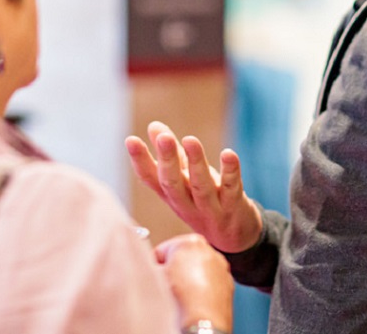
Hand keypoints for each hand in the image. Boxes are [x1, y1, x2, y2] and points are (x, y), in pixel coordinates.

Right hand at [125, 121, 262, 252]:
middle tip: (164, 138)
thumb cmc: (204, 202)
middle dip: (168, 160)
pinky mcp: (234, 207)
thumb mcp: (184, 180)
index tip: (131, 140)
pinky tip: (228, 154)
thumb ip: (171, 155)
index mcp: (171, 195)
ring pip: (201, 186)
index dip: (140, 160)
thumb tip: (153, 125)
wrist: (235, 239)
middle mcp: (187, 204)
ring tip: (190, 139)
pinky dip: (230, 172)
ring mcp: (210, 208)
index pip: (151, 179)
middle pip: (173, 184)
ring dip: (196, 162)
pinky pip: (231, 189)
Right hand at [155, 233, 233, 331]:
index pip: (164, 249)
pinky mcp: (228, 281)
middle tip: (167, 284)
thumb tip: (154, 268)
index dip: (155, 263)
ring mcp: (220, 265)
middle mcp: (209, 249)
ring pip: (198, 268)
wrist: (202, 321)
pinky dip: (204, 287)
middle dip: (175, 268)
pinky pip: (211, 280)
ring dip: (190, 277)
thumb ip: (155, 265)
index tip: (154, 272)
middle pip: (183, 256)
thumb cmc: (181, 299)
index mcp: (190, 242)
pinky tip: (195, 299)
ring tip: (182, 294)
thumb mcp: (156, 276)